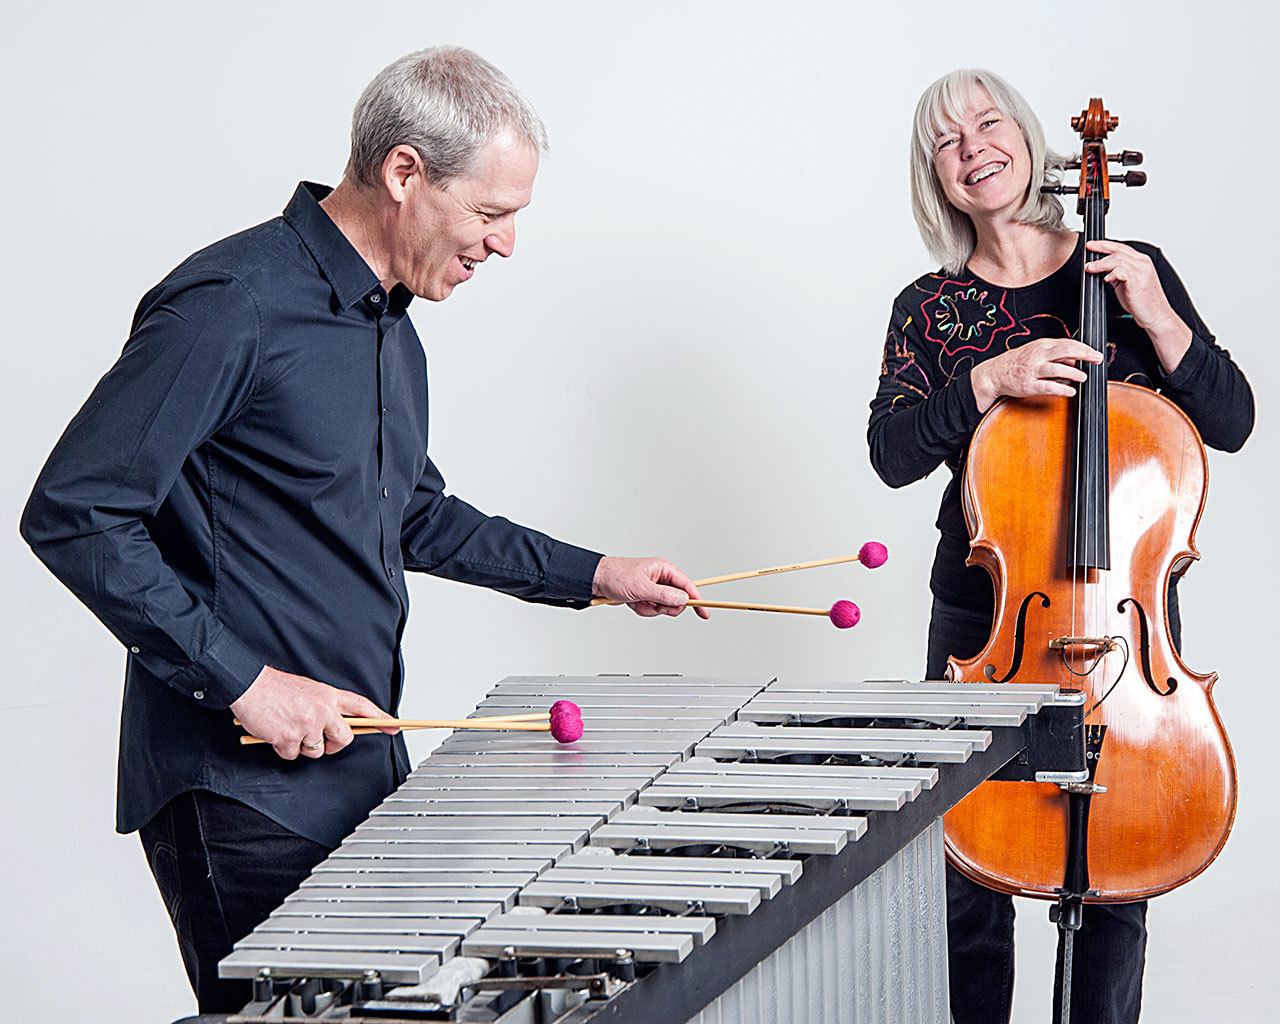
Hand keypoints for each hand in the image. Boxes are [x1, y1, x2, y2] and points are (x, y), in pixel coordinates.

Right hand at [230, 665, 398, 760]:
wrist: (248, 685)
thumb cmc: (275, 688)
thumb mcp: (308, 690)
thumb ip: (324, 706)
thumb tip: (335, 726)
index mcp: (328, 695)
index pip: (362, 706)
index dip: (380, 717)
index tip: (395, 726)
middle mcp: (322, 709)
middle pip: (345, 738)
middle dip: (334, 745)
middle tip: (320, 740)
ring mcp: (307, 725)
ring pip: (316, 751)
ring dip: (302, 746)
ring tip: (288, 727)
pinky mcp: (290, 738)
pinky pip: (292, 755)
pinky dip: (282, 749)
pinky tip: (275, 733)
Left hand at [592, 555, 709, 618]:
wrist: (597, 581)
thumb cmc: (616, 576)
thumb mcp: (641, 587)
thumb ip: (664, 594)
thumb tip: (683, 599)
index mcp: (663, 569)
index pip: (686, 585)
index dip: (696, 598)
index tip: (704, 611)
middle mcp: (660, 578)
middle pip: (677, 599)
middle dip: (664, 606)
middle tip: (653, 604)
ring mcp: (653, 588)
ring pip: (664, 607)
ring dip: (650, 609)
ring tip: (637, 601)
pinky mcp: (645, 596)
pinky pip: (652, 609)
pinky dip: (643, 610)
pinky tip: (632, 603)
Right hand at [970, 338, 1102, 412]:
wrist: (993, 373)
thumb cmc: (1017, 363)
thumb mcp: (1036, 353)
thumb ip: (1056, 355)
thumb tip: (1076, 360)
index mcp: (1041, 346)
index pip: (1067, 343)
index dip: (1083, 348)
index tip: (1096, 353)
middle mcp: (1037, 356)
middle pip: (1064, 351)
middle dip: (1083, 354)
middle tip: (1097, 359)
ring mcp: (1032, 371)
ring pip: (1056, 369)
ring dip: (1073, 372)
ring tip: (1083, 377)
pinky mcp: (1028, 386)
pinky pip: (1047, 387)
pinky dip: (1061, 389)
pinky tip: (1070, 391)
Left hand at [1085, 240, 1191, 372]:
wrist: (1156, 315)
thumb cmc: (1142, 302)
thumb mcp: (1126, 284)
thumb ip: (1117, 274)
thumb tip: (1102, 269)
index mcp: (1141, 262)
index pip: (1121, 248)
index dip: (1105, 244)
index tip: (1091, 245)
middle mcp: (1143, 264)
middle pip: (1118, 251)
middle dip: (1100, 249)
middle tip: (1088, 251)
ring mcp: (1142, 272)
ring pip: (1118, 259)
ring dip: (1101, 264)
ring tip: (1091, 268)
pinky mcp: (1138, 282)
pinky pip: (1122, 272)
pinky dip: (1111, 274)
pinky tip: (1106, 279)